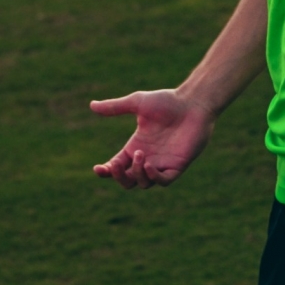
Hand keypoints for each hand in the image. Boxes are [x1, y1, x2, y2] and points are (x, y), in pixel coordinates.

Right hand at [90, 89, 213, 188]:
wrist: (193, 103)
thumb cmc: (168, 101)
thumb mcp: (137, 103)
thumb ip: (115, 107)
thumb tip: (91, 105)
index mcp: (135, 146)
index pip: (117, 166)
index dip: (106, 171)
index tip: (98, 169)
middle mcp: (147, 158)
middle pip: (128, 180)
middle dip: (119, 176)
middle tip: (117, 164)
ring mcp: (163, 163)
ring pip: (144, 183)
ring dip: (137, 174)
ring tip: (141, 154)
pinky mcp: (178, 166)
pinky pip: (164, 181)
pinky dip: (154, 177)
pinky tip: (150, 165)